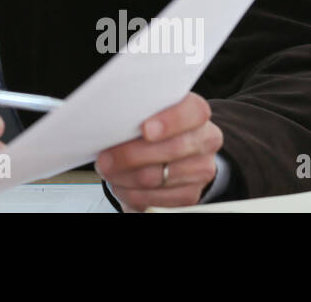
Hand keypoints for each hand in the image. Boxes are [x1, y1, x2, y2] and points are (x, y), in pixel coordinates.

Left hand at [94, 92, 222, 211]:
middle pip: (172, 149)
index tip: (145, 130)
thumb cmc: (151, 127)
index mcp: (196, 113)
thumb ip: (138, 112)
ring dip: (125, 177)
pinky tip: (120, 185)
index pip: (193, 112)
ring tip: (108, 171)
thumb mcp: (147, 112)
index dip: (170, 121)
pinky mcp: (191, 195)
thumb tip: (112, 121)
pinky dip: (131, 194)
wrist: (167, 153)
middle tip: (105, 159)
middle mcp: (205, 140)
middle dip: (131, 155)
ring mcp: (201, 170)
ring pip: (158, 177)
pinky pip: (157, 199)